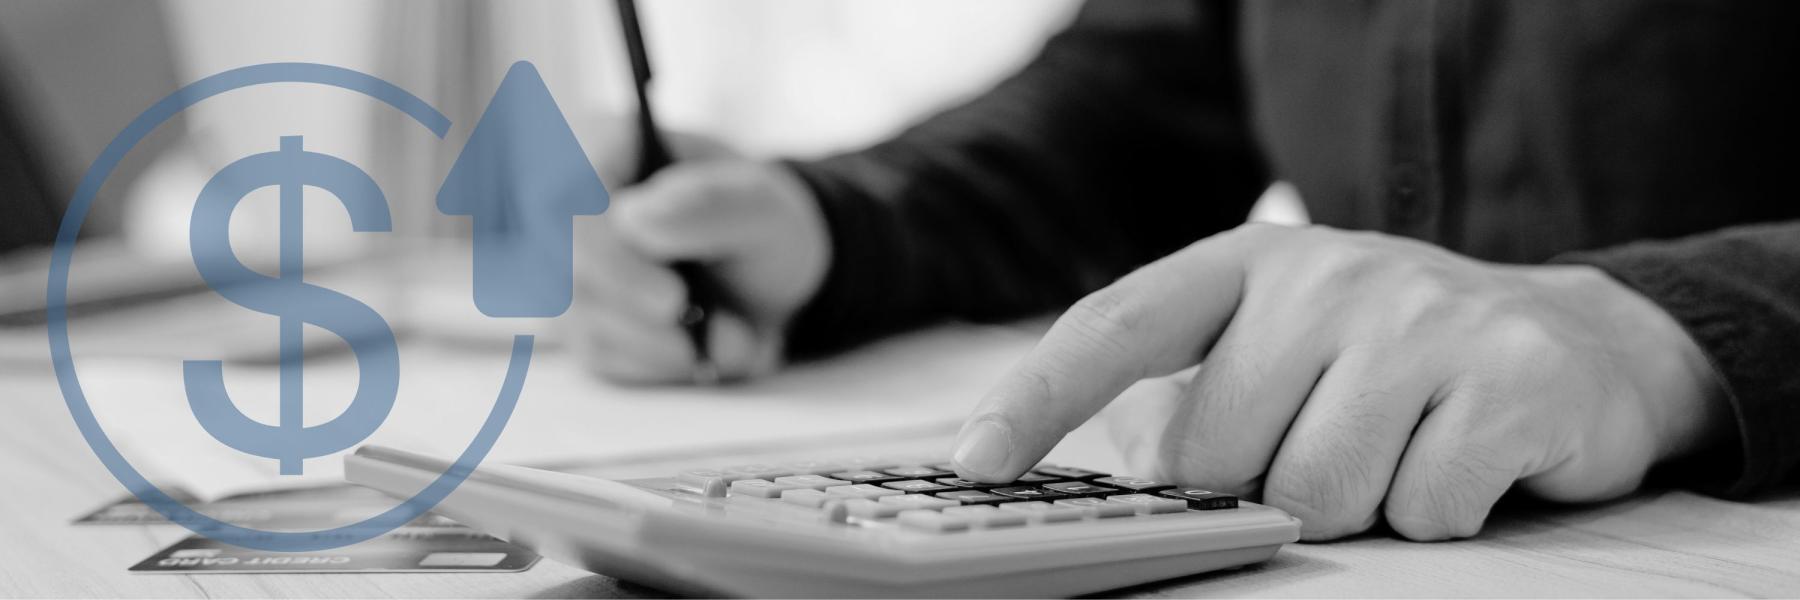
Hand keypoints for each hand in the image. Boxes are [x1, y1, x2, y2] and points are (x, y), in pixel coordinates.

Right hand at [571, 160, 828, 383]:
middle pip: (568, 277)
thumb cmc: (759, 221)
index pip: (566, 205)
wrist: (769, 274)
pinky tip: (706, 350)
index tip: (673, 301)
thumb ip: (709, 204)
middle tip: (731, 340)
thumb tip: (636, 218)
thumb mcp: (761, 205)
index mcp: (606, 151)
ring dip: (668, 348)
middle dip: (650, 322)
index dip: (612, 260)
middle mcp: (570, 210)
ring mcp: (570, 271)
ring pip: (587, 327)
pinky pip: (605, 358)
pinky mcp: (583, 322)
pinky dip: (663, 364)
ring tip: (742, 341)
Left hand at [950, 224, 1728, 540]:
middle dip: (1261, 489)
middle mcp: (1327, 275)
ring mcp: (1421, 319)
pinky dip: (1437, 515)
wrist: (1579, 345)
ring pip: (1319, 494)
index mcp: (1247, 265)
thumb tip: (1094, 480)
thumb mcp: (1281, 348)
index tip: (972, 465)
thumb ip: (1189, 398)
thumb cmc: (1392, 363)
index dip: (1036, 399)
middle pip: (1220, 454)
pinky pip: (1422, 509)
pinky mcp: (1509, 378)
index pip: (1117, 327)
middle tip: (1327, 451)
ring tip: (1399, 455)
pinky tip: (1464, 466)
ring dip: (1356, 508)